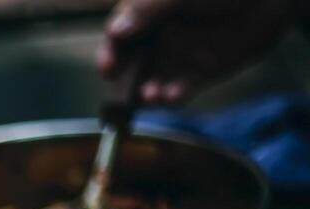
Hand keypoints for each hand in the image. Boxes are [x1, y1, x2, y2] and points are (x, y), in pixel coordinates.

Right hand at [97, 0, 301, 104]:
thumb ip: (148, 10)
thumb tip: (116, 30)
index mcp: (151, 12)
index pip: (120, 34)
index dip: (110, 51)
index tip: (108, 65)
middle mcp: (161, 36)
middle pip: (132, 63)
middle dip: (125, 80)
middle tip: (124, 91)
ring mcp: (180, 55)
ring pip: (153, 80)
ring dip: (148, 92)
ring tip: (151, 95)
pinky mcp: (201, 72)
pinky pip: (180, 90)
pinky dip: (173, 97)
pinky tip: (172, 96)